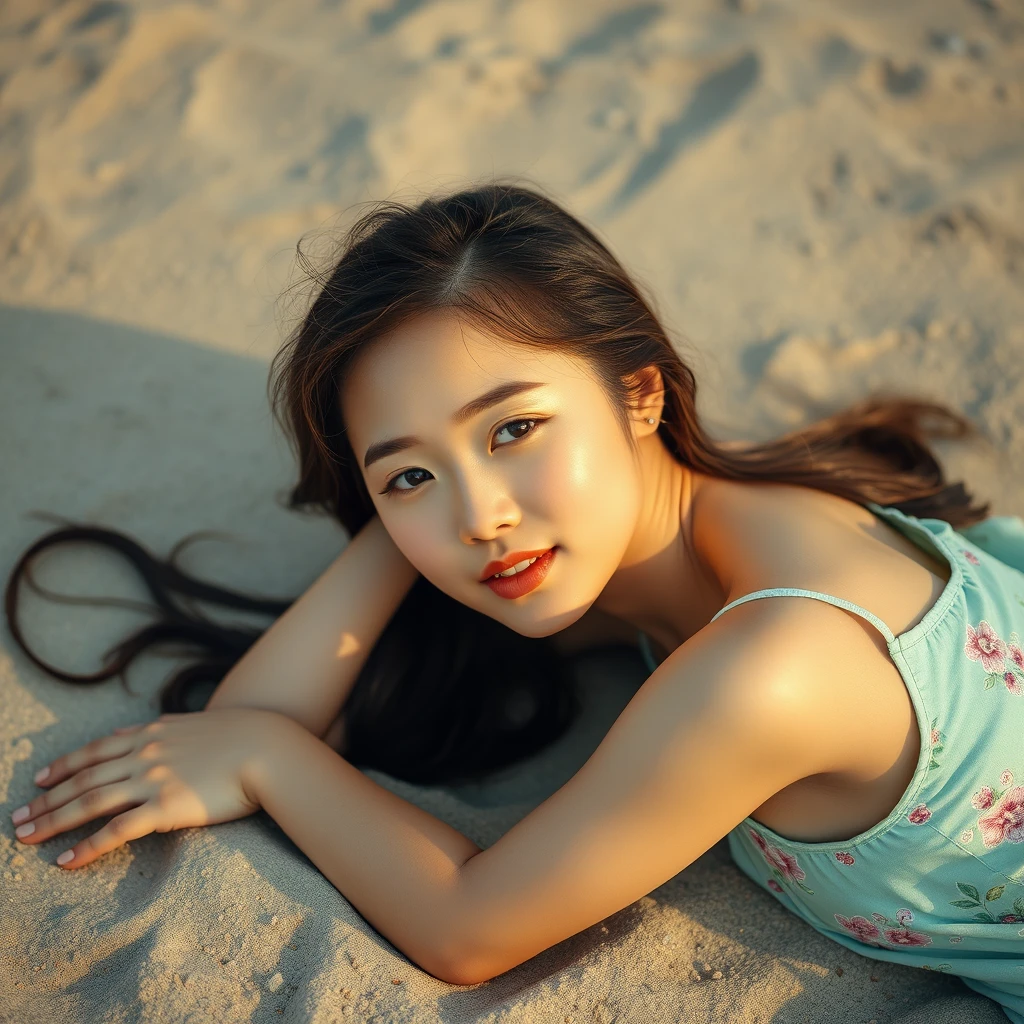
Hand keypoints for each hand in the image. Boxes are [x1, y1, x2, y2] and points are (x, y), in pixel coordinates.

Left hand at [11, 708, 280, 868]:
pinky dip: (87, 846)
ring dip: (52, 821)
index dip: (63, 767)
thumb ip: (162, 727)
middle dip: (45, 800)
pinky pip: (116, 830)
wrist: (268, 748)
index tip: (39, 780)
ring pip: (89, 803)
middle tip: (16, 819)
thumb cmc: (241, 735)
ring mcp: (152, 780)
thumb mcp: (194, 723)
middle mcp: (144, 755)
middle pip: (82, 780)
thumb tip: (137, 729)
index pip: (94, 752)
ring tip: (25, 838)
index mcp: (150, 734)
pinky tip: (66, 861)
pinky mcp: (165, 807)